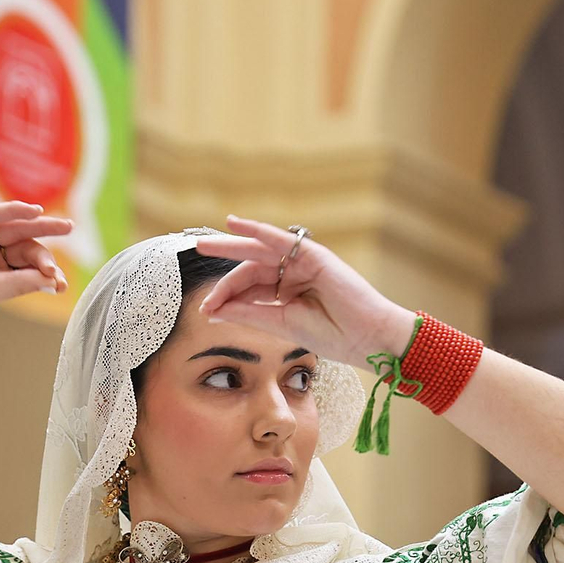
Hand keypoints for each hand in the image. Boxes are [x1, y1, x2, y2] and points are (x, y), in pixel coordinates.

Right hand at [0, 201, 72, 339]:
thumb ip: (18, 282)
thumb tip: (52, 280)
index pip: (30, 271)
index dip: (47, 273)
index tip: (60, 283)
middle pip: (26, 247)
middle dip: (47, 246)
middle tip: (69, 237)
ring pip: (14, 229)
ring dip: (38, 224)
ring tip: (61, 225)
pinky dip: (13, 210)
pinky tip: (33, 210)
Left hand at [194, 215, 416, 366]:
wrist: (368, 338)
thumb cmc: (334, 335)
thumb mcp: (282, 324)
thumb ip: (249, 313)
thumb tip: (214, 310)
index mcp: (288, 292)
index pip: (250, 287)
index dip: (226, 295)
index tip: (207, 310)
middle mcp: (294, 274)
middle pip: (251, 265)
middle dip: (223, 260)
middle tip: (195, 249)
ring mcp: (304, 262)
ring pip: (260, 250)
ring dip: (232, 243)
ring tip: (205, 243)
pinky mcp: (314, 255)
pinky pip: (280, 240)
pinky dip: (258, 231)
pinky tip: (235, 224)